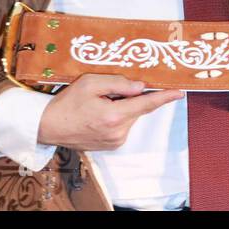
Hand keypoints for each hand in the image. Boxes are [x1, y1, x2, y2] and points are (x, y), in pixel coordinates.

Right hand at [38, 74, 182, 149]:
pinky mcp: (111, 145)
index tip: (180, 92)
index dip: (164, 97)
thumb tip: (141, 87)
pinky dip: (118, 116)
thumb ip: (118, 83)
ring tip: (99, 104)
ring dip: (123, 107)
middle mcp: (118, 132)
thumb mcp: (90, 83)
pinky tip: (99, 114)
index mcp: (115, 116)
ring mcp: (115, 141)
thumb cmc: (67, 103)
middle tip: (109, 91)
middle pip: (137, 108)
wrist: (48, 126)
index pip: (146, 103)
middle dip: (131, 96)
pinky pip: (123, 125)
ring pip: (130, 116)